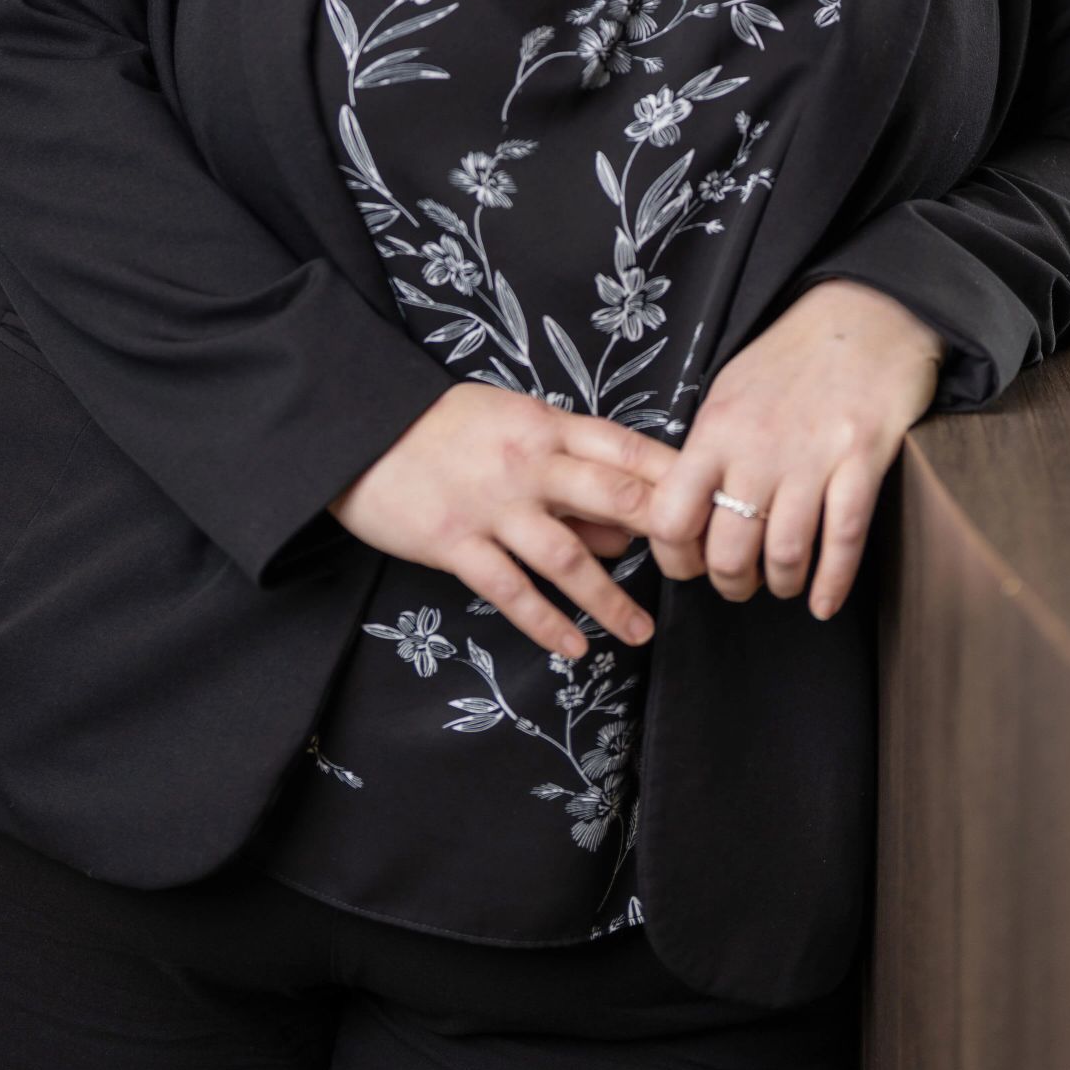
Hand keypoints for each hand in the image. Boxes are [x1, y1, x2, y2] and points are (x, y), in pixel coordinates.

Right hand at [329, 383, 676, 660]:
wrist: (358, 433)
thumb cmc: (442, 427)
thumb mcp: (511, 422)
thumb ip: (567, 465)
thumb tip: (622, 523)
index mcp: (545, 424)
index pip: (626, 448)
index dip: (673, 477)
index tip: (711, 504)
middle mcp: (527, 463)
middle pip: (611, 497)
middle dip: (661, 535)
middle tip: (697, 569)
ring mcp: (492, 505)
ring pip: (566, 556)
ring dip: (609, 599)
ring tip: (641, 631)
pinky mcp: (455, 543)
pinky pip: (511, 591)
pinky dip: (546, 622)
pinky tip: (574, 648)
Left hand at [645, 280, 942, 620]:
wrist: (864, 314)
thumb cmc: (792, 356)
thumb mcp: (730, 391)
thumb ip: (709, 449)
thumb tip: (688, 510)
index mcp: (716, 429)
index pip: (670, 515)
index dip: (674, 557)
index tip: (689, 565)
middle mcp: (758, 447)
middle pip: (729, 549)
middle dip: (731, 583)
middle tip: (740, 584)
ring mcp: (813, 456)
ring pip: (784, 553)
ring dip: (780, 583)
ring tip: (782, 583)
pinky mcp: (863, 460)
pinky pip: (844, 539)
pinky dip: (832, 582)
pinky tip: (825, 601)